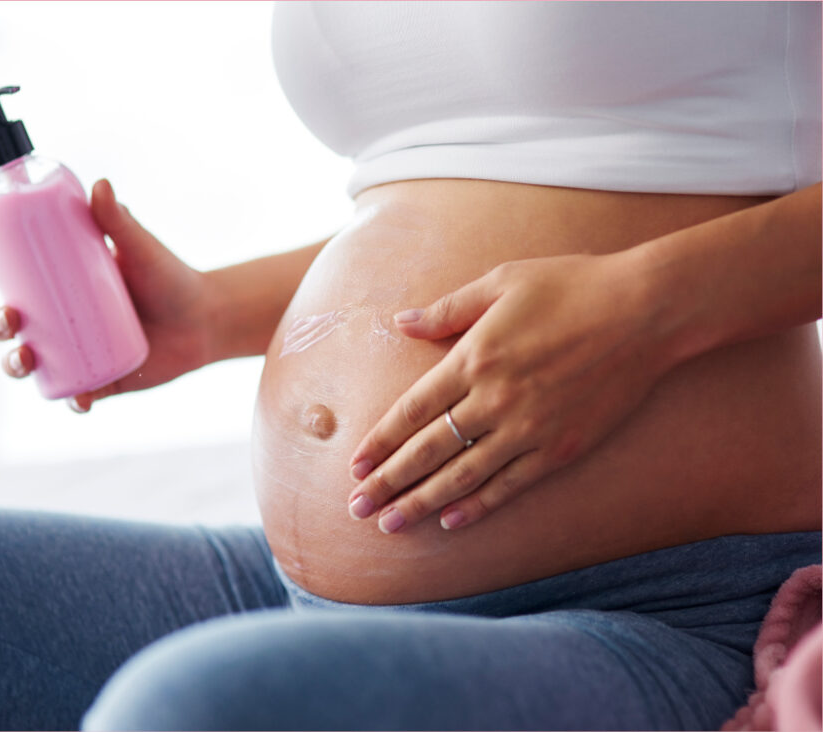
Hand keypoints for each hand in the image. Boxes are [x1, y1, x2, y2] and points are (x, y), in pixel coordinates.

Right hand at [0, 179, 213, 410]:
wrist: (206, 319)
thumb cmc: (169, 276)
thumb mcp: (141, 247)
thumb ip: (119, 219)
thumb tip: (100, 185)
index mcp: (58, 280)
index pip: (10, 274)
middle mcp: (59, 316)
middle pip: (10, 321)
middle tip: (9, 316)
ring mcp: (76, 350)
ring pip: (31, 361)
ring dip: (15, 363)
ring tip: (26, 358)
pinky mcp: (101, 379)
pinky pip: (76, 394)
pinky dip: (73, 400)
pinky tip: (78, 400)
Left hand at [346, 252, 672, 532]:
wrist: (647, 309)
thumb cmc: (572, 285)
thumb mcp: (501, 281)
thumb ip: (447, 309)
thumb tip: (401, 323)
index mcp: (473, 358)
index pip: (411, 411)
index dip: (379, 442)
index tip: (354, 466)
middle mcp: (494, 399)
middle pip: (427, 450)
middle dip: (388, 483)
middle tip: (357, 509)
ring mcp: (528, 428)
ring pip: (462, 476)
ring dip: (422, 503)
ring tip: (390, 525)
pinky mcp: (561, 447)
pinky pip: (510, 485)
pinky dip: (478, 505)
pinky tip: (451, 521)